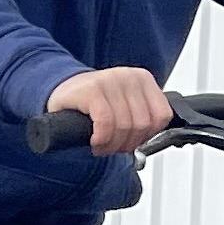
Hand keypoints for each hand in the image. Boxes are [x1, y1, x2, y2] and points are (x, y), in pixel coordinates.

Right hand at [45, 66, 172, 157]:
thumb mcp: (124, 105)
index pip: (161, 116)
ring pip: (125, 126)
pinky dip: (101, 139)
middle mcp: (129, 77)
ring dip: (112, 145)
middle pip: (142, 124)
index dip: (147, 137)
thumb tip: (153, 142)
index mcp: (142, 79)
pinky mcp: (92, 90)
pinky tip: (94, 141)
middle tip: (113, 147)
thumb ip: (142, 118)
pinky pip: (106, 123)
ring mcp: (110, 81)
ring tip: (102, 145)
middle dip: (127, 144)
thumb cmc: (93, 103)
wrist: (62, 92)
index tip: (133, 143)